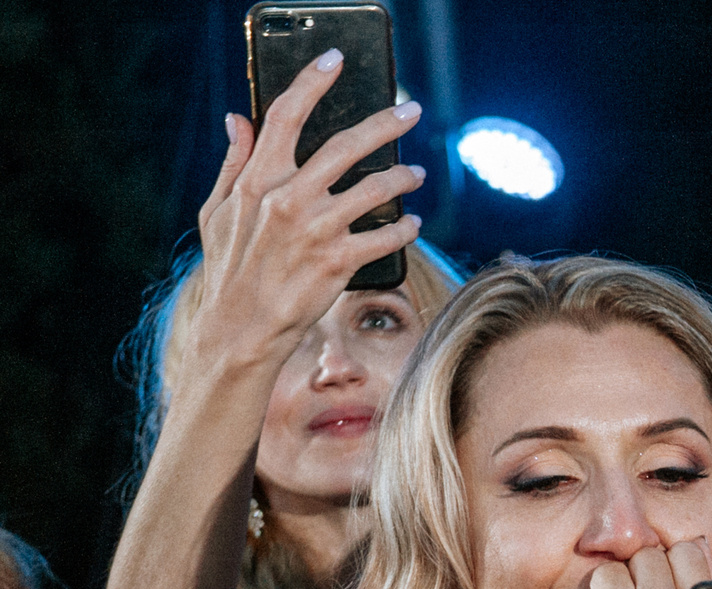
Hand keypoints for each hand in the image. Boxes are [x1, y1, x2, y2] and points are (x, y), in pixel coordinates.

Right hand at [187, 50, 424, 368]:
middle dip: (385, 124)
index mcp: (258, 179)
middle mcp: (288, 198)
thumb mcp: (217, 211)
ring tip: (416, 174)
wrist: (242, 328)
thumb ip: (234, 163)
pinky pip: (386, 237)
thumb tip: (238, 119)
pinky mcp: (339, 262)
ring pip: (375, 190)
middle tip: (412, 110)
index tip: (335, 60)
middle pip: (346, 145)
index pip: (285, 115)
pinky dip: (405, 228)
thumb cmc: (230, 267)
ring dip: (403, 179)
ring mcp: (316, 230)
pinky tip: (413, 223)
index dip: (311, 82)